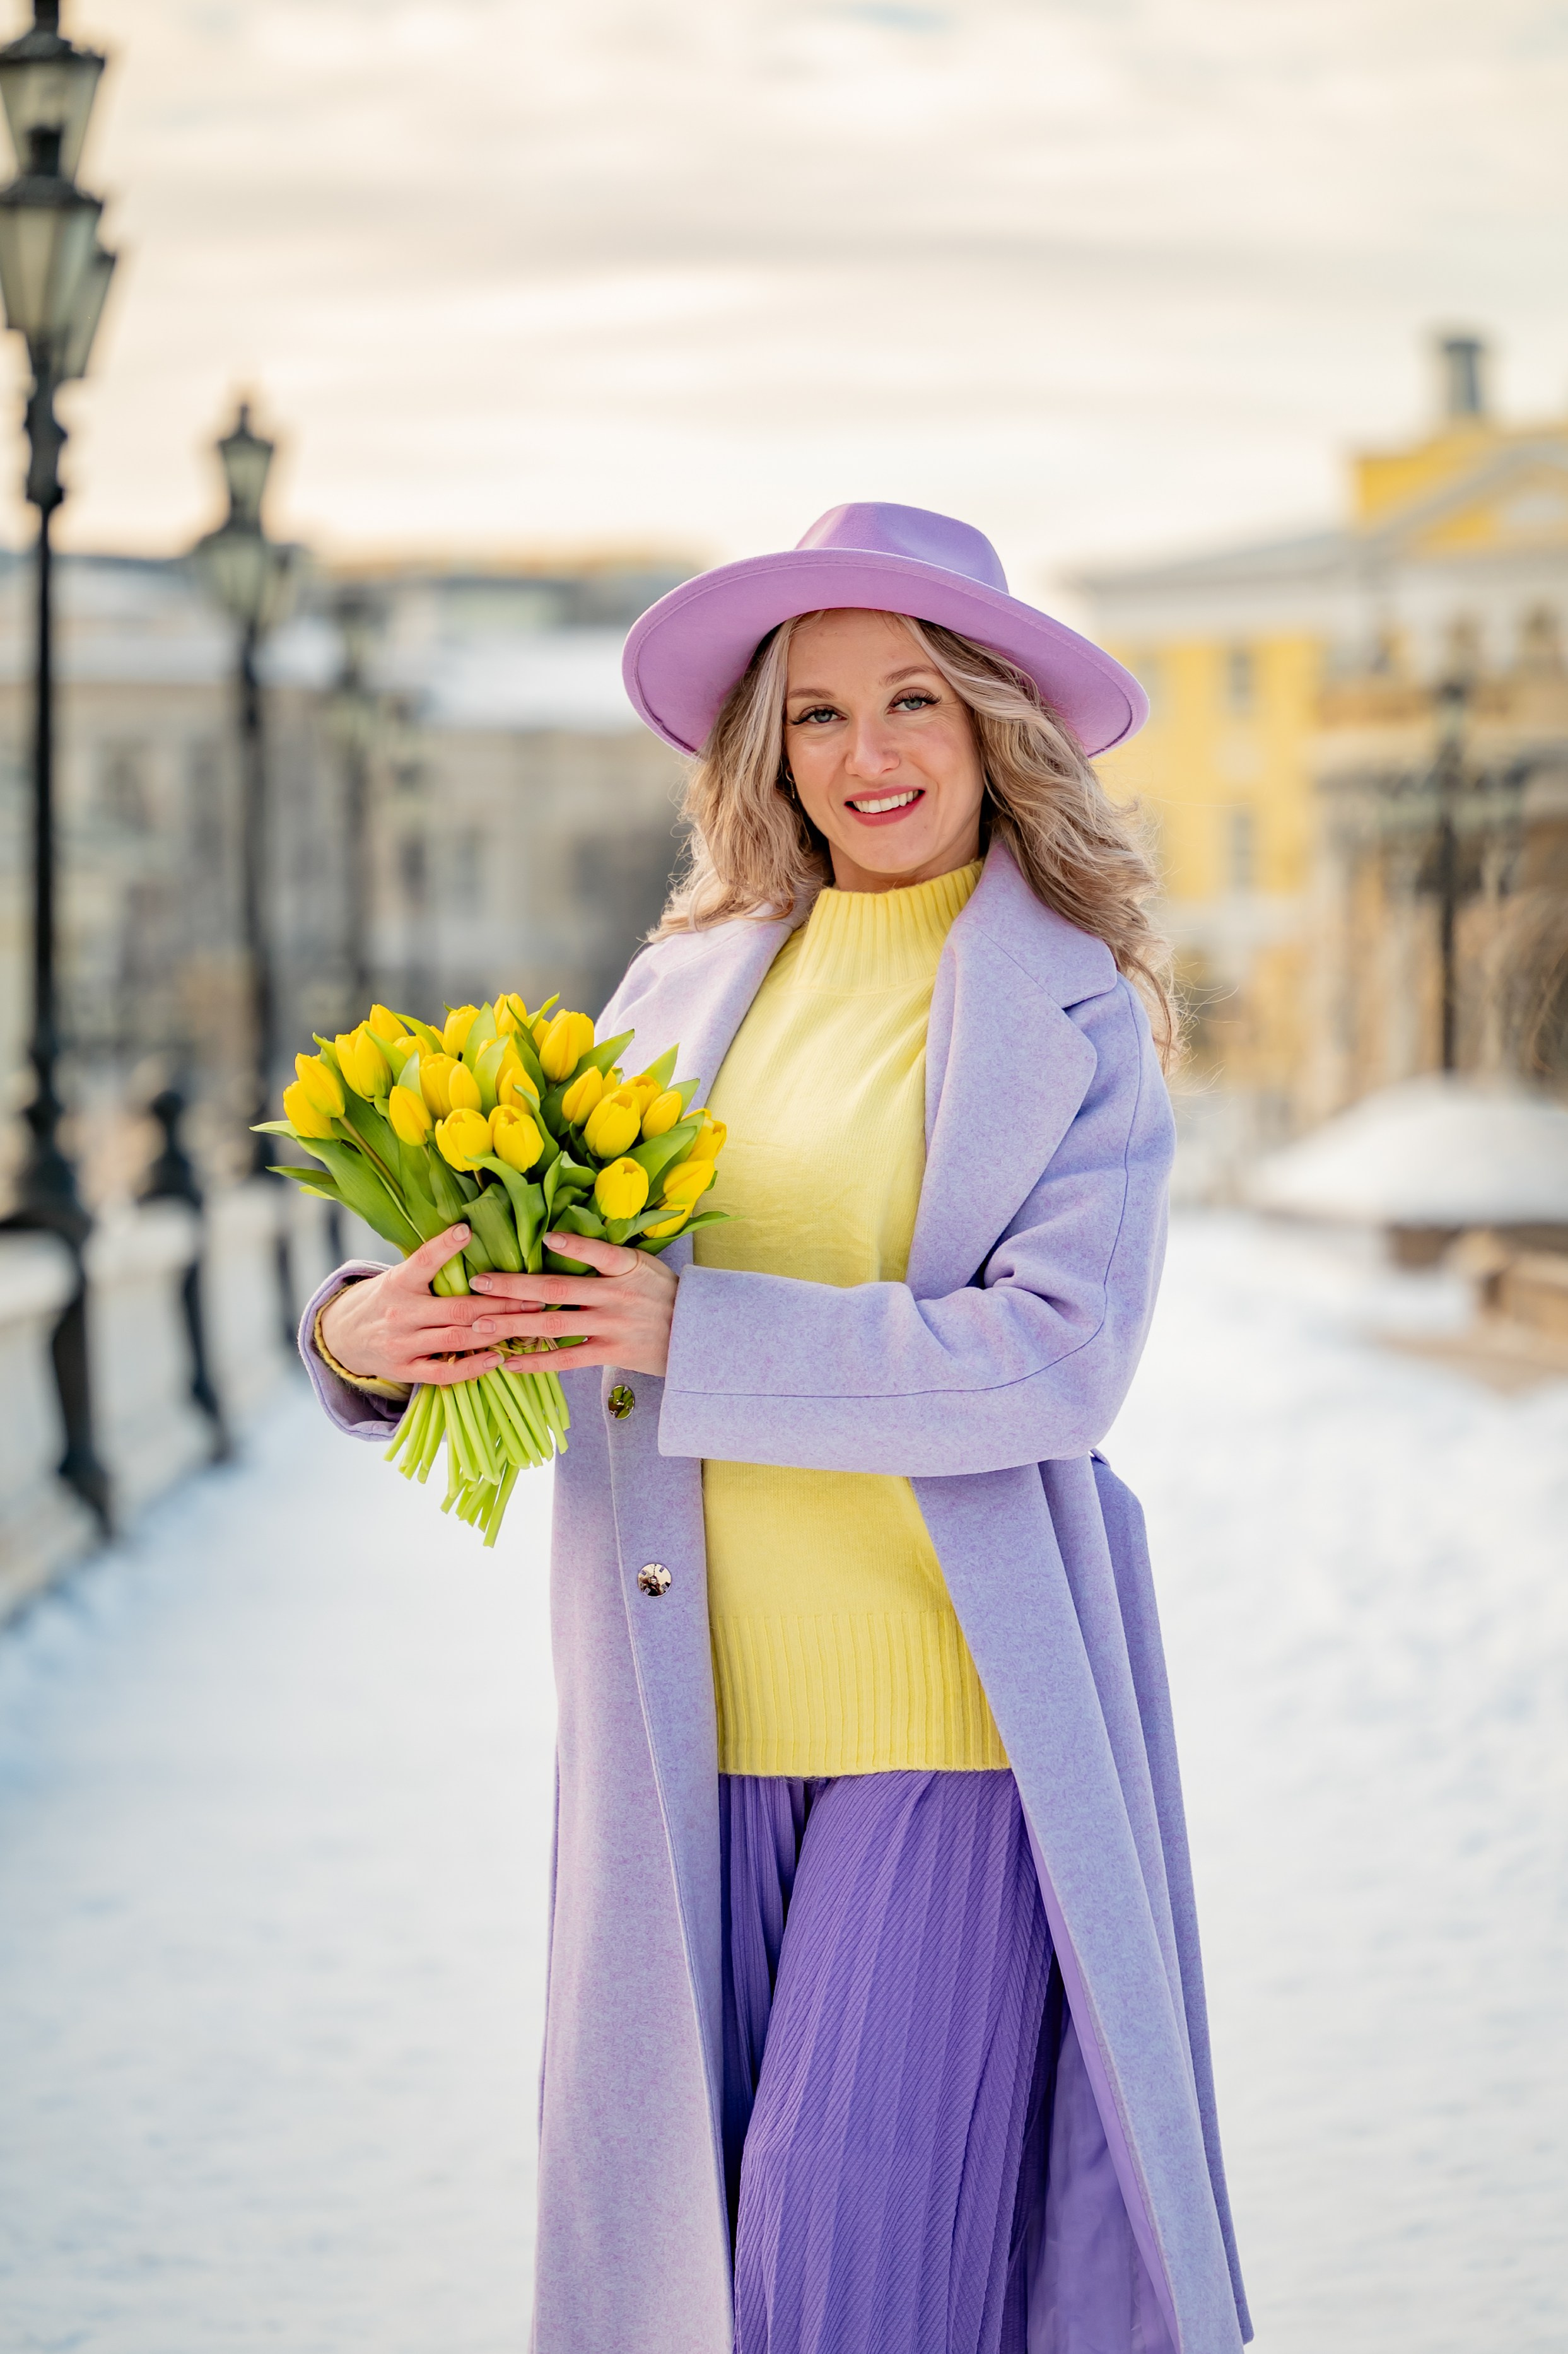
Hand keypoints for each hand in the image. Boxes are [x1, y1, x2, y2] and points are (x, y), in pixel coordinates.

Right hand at [318, 1225, 508, 1388]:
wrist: (342, 1336)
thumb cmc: (384, 1300)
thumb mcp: (398, 1276)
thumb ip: (429, 1268)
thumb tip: (474, 1239)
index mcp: (398, 1282)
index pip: (422, 1260)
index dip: (443, 1246)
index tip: (466, 1230)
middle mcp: (400, 1313)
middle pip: (458, 1309)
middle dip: (501, 1304)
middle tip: (536, 1298)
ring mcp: (402, 1344)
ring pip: (456, 1339)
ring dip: (495, 1333)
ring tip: (527, 1326)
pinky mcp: (405, 1369)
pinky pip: (443, 1372)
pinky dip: (472, 1368)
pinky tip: (497, 1358)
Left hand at [467, 1232, 678, 1377]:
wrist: (698, 1337)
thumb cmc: (663, 1294)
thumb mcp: (645, 1265)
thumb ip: (608, 1257)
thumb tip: (560, 1242)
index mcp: (628, 1267)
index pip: (599, 1252)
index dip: (573, 1247)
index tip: (545, 1239)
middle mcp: (617, 1296)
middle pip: (557, 1290)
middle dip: (514, 1287)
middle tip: (478, 1284)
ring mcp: (612, 1327)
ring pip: (555, 1326)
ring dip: (514, 1325)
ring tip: (480, 1325)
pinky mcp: (611, 1354)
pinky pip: (568, 1360)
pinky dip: (538, 1362)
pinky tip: (511, 1362)